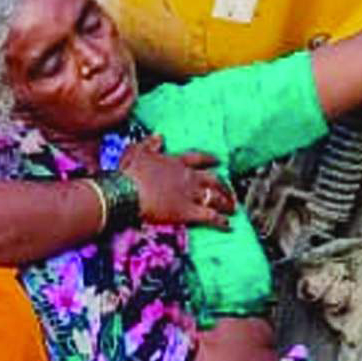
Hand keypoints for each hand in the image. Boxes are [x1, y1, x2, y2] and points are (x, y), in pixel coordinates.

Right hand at [119, 134, 233, 228]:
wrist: (127, 192)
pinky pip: (210, 216)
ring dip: (226, 203)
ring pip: (215, 197)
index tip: (218, 161)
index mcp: (176, 161)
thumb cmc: (130, 172)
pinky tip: (228, 225)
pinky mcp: (188, 212)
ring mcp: (190, 194)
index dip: (210, 159)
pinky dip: (221, 221)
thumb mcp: (138, 151)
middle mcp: (188, 176)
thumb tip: (160, 135)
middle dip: (224, 186)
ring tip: (234, 208)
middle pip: (213, 179)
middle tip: (231, 192)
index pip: (198, 158)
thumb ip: (151, 143)